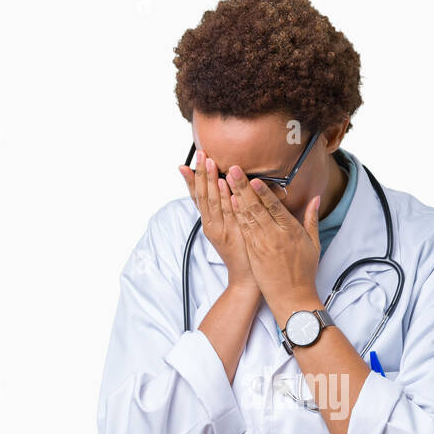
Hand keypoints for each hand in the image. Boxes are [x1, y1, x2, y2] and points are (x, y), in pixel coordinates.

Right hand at [179, 153, 257, 297]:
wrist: (246, 279)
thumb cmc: (241, 254)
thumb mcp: (227, 231)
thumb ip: (224, 213)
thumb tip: (224, 191)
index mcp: (209, 224)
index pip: (196, 198)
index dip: (191, 181)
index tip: (186, 164)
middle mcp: (212, 226)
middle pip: (202, 196)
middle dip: (201, 174)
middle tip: (200, 155)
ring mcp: (223, 230)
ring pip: (213, 202)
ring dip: (211, 181)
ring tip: (209, 163)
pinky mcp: (234, 234)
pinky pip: (229, 213)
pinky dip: (225, 199)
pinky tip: (225, 185)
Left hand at [224, 166, 321, 322]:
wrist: (292, 297)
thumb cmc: (304, 271)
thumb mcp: (313, 244)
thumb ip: (311, 219)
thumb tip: (315, 198)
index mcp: (291, 232)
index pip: (275, 207)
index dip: (263, 192)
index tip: (254, 179)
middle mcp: (274, 236)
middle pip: (256, 207)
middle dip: (243, 187)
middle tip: (232, 169)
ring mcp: (261, 244)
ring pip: (246, 216)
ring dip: (235, 196)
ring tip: (225, 180)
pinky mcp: (253, 252)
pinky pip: (243, 229)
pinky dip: (235, 215)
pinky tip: (227, 202)